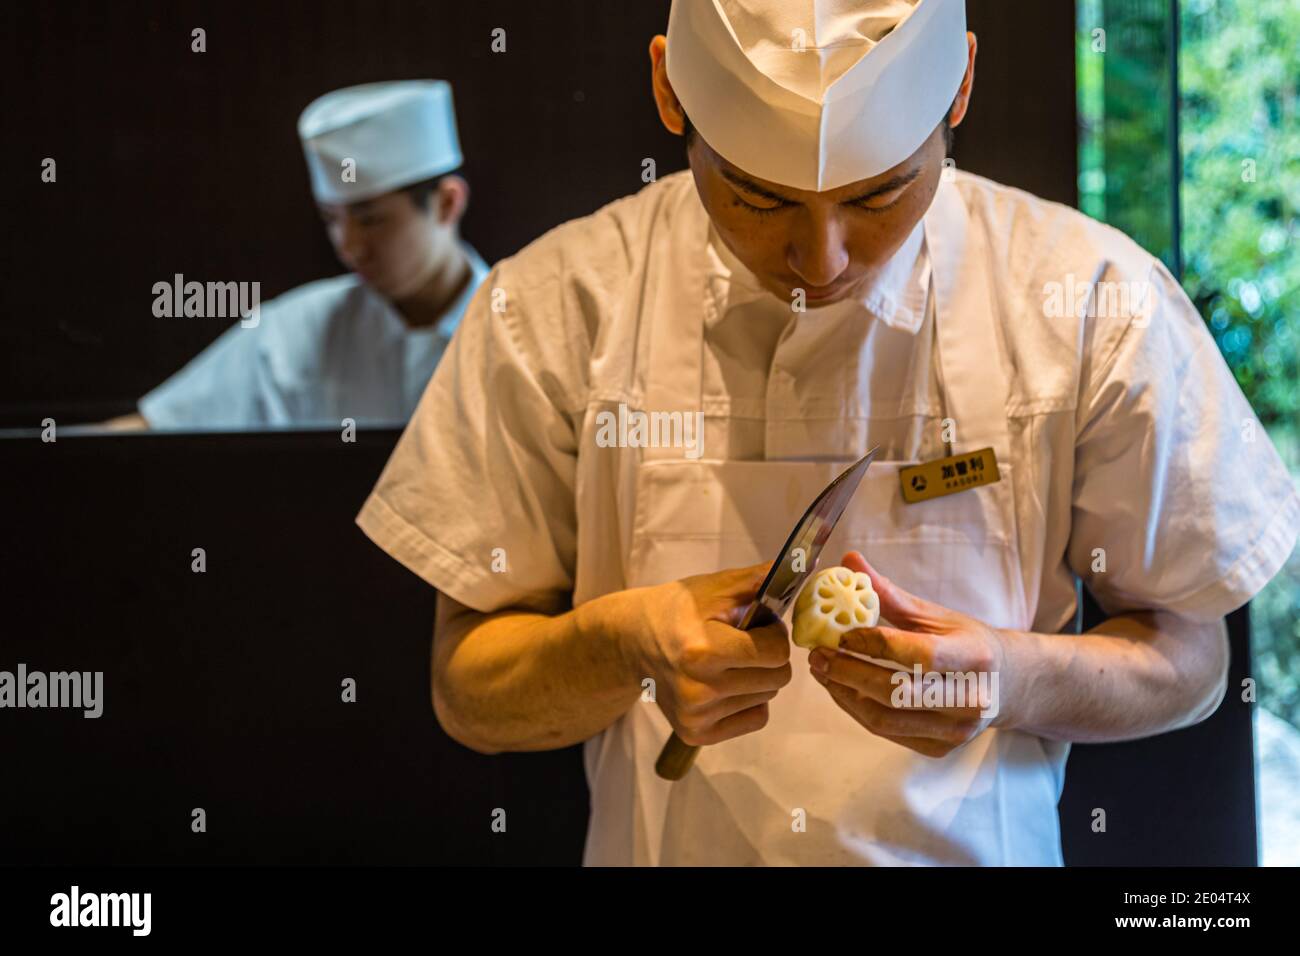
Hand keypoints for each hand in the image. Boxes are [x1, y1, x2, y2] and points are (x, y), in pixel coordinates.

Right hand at [623, 562, 792, 745]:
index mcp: (703, 650)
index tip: (757, 625)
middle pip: (778, 678)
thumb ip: (758, 581)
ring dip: (758, 677)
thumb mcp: (714, 588)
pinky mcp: (696, 733)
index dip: (774, 633)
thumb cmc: (675, 610)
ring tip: (729, 661)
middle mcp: (699, 690)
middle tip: (744, 642)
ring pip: (767, 697)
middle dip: (770, 656)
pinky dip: (749, 701)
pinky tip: (725, 684)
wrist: (631, 642)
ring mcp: (696, 716)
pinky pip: (755, 719)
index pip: (776, 652)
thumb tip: (802, 566)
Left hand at [807, 551, 1010, 757]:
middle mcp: (970, 699)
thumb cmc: (966, 643)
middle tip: (818, 654)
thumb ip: (889, 592)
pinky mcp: (940, 748)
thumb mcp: (935, 614)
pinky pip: (886, 732)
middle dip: (848, 673)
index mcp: (974, 657)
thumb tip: (848, 561)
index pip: (919, 654)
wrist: (1004, 685)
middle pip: (896, 692)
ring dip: (843, 694)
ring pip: (884, 718)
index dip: (875, 644)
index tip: (841, 633)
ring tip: (822, 670)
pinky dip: (856, 709)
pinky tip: (841, 688)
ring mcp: (955, 730)